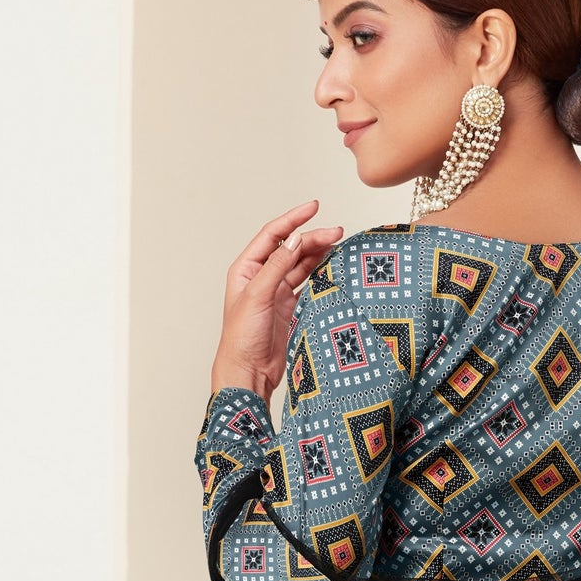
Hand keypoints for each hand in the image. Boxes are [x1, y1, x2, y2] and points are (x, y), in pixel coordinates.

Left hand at [212, 200, 342, 399]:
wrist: (248, 373)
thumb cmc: (242, 338)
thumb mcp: (258, 295)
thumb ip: (277, 266)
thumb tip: (296, 239)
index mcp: (246, 268)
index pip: (273, 235)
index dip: (293, 219)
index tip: (314, 207)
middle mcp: (261, 277)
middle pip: (291, 248)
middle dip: (313, 238)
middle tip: (336, 233)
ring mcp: (276, 293)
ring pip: (301, 265)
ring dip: (318, 254)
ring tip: (338, 245)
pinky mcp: (289, 308)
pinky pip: (307, 285)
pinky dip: (320, 275)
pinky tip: (332, 267)